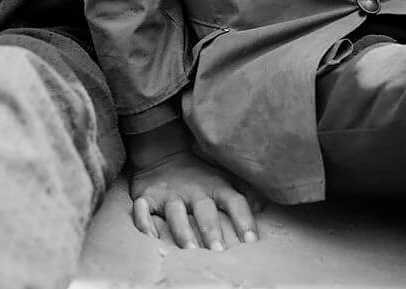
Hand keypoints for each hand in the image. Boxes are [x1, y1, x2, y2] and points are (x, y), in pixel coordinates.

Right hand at [130, 150, 259, 250]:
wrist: (164, 154)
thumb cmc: (201, 175)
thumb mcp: (224, 178)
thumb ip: (244, 192)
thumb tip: (262, 207)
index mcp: (215, 187)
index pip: (233, 201)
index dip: (243, 219)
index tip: (252, 240)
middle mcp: (194, 191)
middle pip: (204, 209)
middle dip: (211, 228)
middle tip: (218, 250)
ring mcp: (170, 195)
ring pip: (175, 212)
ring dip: (182, 230)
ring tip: (189, 249)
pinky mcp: (147, 197)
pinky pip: (142, 209)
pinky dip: (144, 222)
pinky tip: (150, 237)